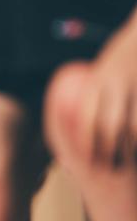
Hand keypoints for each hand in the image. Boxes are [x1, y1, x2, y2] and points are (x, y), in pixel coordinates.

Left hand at [69, 23, 136, 169]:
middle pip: (109, 124)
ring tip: (130, 161)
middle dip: (109, 150)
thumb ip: (99, 93)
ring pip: (134, 125)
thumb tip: (88, 127)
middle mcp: (116, 81)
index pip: (87, 116)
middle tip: (112, 167)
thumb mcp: (106, 68)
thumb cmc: (126, 53)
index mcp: (99, 79)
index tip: (90, 160)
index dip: (87, 142)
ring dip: (132, 147)